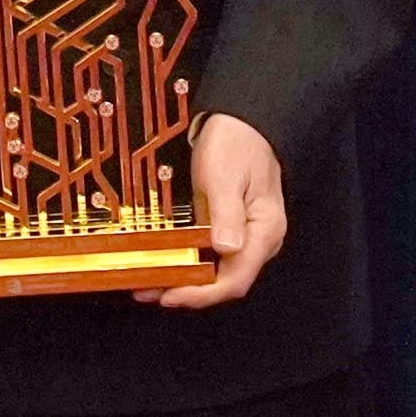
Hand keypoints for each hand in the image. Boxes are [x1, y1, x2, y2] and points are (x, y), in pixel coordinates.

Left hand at [149, 114, 284, 308]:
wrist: (241, 121)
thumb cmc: (237, 143)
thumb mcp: (225, 177)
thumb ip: (226, 214)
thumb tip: (225, 248)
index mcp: (265, 231)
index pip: (236, 280)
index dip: (202, 294)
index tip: (172, 295)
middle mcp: (259, 240)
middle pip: (225, 282)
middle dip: (188, 292)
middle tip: (150, 291)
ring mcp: (245, 237)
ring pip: (216, 274)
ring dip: (185, 282)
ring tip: (150, 282)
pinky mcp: (231, 231)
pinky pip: (211, 258)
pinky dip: (188, 265)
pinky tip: (167, 264)